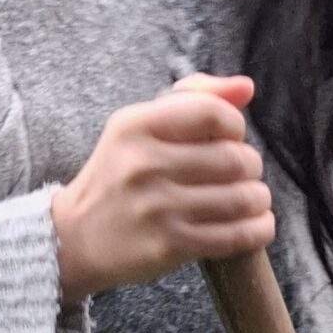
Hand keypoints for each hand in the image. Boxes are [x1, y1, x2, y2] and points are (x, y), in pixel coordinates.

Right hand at [51, 72, 275, 301]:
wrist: (74, 238)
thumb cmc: (118, 176)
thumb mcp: (139, 126)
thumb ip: (194, 99)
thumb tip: (247, 87)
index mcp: (136, 125)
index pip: (213, 114)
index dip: (236, 126)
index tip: (231, 139)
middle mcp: (144, 164)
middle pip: (234, 159)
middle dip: (250, 166)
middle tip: (244, 174)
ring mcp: (157, 207)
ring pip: (241, 199)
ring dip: (258, 199)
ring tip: (253, 199)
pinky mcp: (169, 245)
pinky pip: (234, 236)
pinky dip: (257, 230)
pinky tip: (257, 224)